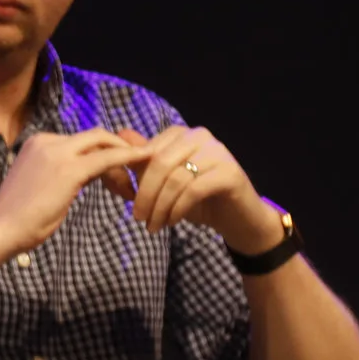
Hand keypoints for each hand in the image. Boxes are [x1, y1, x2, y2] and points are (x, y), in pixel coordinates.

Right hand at [0, 128, 140, 252]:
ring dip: (124, 161)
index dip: (103, 153)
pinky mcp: (70, 170)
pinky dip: (128, 157)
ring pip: (103, 145)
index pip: (81, 141)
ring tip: (132, 187)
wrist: (0, 230)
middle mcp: (47, 140)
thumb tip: (88, 174)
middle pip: (95, 137)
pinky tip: (144, 160)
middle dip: (119, 150)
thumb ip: (62, 172)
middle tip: (133, 174)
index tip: (117, 173)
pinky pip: (107, 158)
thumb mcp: (42, 185)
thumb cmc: (18, 217)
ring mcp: (58, 152)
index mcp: (38, 142)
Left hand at [102, 124, 281, 249]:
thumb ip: (144, 161)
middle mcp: (200, 136)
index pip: (147, 152)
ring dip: (160, 206)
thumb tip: (120, 135)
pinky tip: (171, 222)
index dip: (135, 178)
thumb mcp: (164, 181)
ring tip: (153, 225)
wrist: (238, 219)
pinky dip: (177, 209)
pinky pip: (193, 190)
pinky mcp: (229, 172)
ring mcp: (217, 152)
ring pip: (175, 178)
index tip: (127, 201)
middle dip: (145, 193)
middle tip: (138, 218)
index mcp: (181, 134)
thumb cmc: (197, 199)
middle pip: (159, 163)